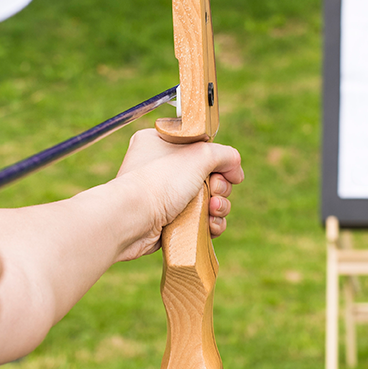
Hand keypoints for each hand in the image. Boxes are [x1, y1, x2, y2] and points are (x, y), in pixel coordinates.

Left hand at [115, 129, 243, 259]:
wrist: (131, 220)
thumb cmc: (159, 182)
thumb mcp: (199, 155)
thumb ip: (225, 155)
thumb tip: (236, 168)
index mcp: (161, 143)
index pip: (200, 147)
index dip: (219, 160)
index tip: (228, 171)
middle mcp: (161, 168)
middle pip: (208, 175)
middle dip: (220, 187)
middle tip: (214, 190)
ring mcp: (164, 196)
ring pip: (207, 200)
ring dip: (218, 206)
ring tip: (212, 210)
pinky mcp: (168, 220)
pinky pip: (199, 220)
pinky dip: (209, 223)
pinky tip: (210, 225)